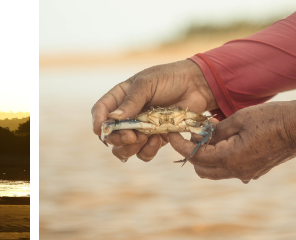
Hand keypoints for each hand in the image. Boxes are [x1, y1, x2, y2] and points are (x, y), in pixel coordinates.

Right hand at [91, 59, 216, 161]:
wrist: (197, 86)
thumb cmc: (170, 79)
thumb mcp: (147, 84)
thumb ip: (131, 101)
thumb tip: (114, 119)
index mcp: (121, 97)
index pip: (101, 111)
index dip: (98, 121)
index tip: (101, 130)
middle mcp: (128, 115)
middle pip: (111, 136)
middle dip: (118, 139)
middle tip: (131, 136)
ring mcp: (141, 128)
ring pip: (125, 149)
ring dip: (132, 147)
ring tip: (146, 137)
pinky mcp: (156, 138)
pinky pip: (144, 153)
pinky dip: (148, 151)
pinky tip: (157, 140)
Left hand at [166, 100, 295, 182]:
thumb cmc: (271, 118)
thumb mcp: (239, 118)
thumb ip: (217, 130)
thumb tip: (202, 136)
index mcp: (230, 158)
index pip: (196, 156)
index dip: (181, 145)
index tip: (172, 134)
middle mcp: (237, 170)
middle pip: (203, 170)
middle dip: (192, 154)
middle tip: (190, 135)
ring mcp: (247, 172)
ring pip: (216, 172)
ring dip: (207, 157)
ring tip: (208, 136)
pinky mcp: (256, 170)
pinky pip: (231, 169)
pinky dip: (222, 159)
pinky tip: (227, 141)